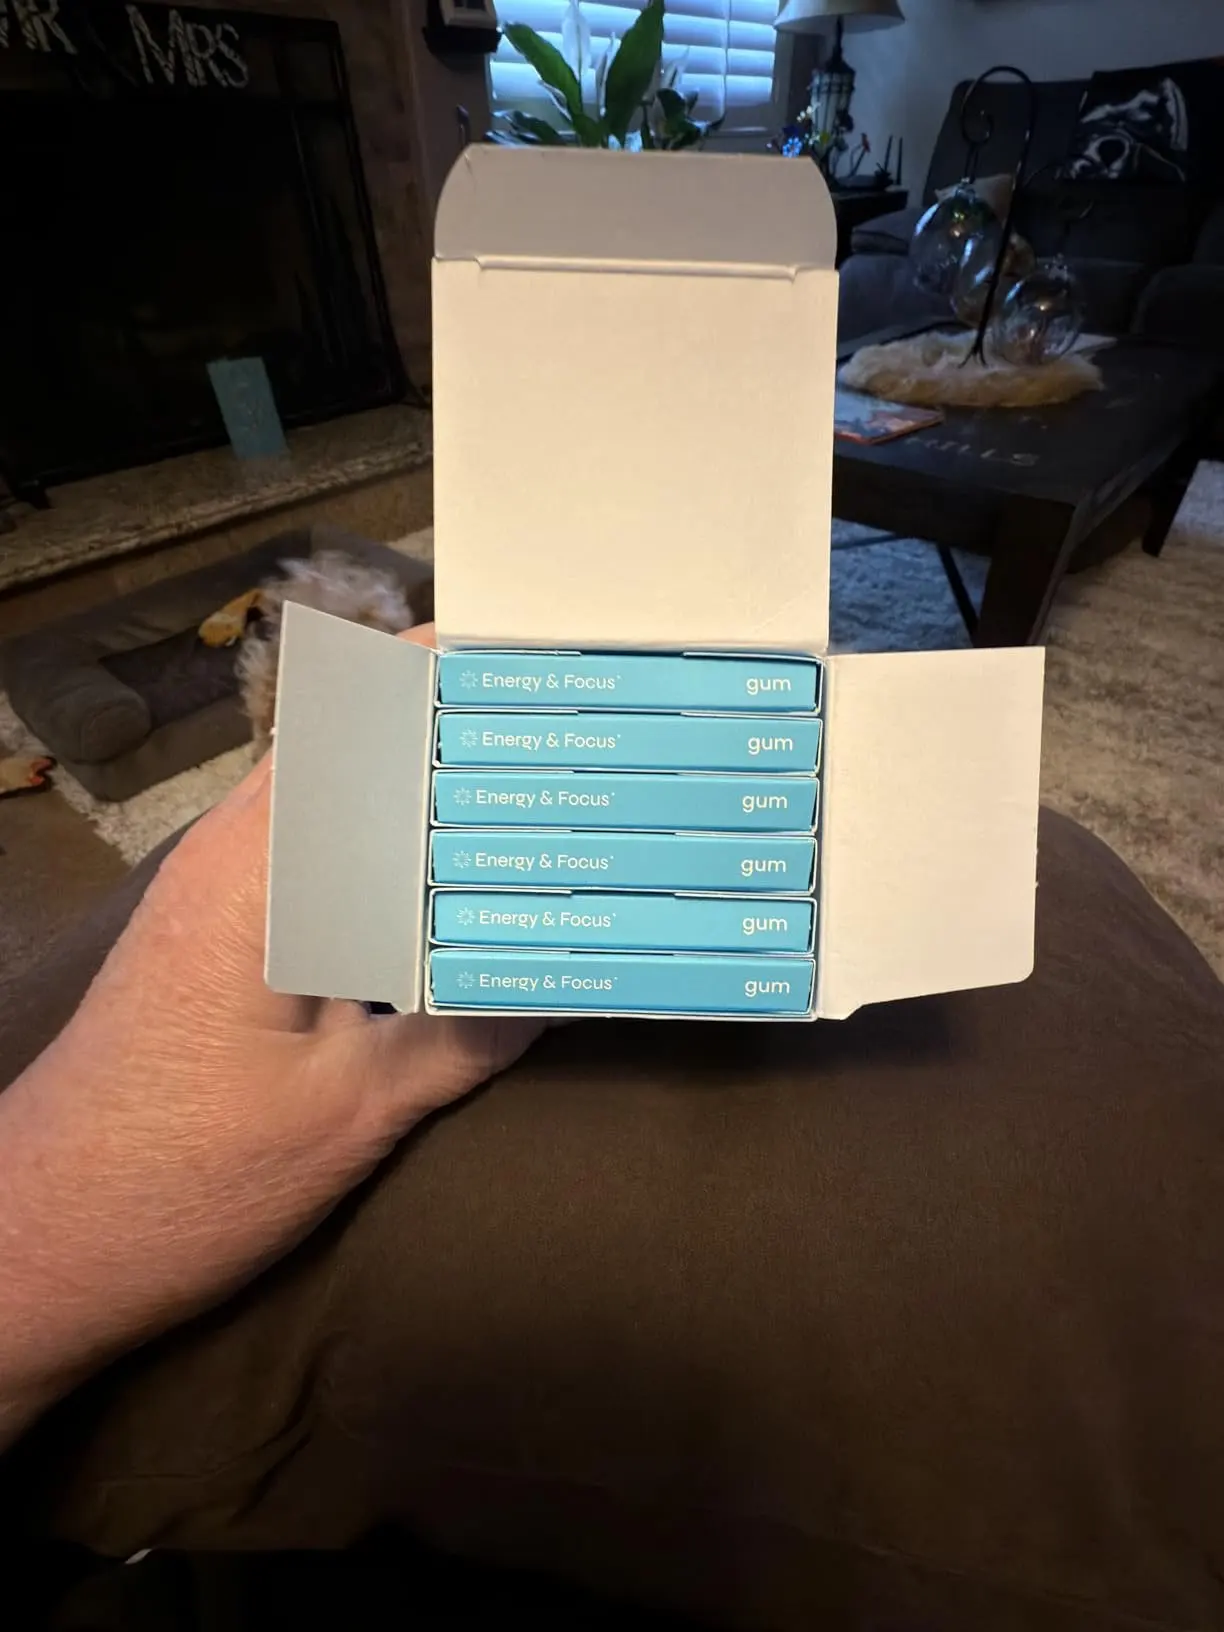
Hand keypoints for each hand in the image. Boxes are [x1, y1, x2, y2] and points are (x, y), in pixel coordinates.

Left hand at [0, 626, 545, 1445]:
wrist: (47, 1244)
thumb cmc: (186, 1180)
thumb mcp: (352, 1115)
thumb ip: (462, 1038)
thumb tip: (562, 976)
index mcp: (262, 866)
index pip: (355, 722)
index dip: (443, 678)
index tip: (538, 662)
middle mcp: (233, 851)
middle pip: (353, 751)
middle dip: (454, 737)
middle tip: (570, 738)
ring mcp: (217, 889)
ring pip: (337, 805)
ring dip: (421, 799)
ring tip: (535, 796)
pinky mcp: (216, 934)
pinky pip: (316, 859)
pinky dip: (385, 857)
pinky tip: (455, 888)